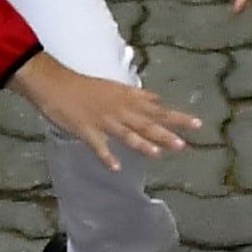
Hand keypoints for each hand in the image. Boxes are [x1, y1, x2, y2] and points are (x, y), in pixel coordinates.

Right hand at [16, 59, 202, 170]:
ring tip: (158, 154)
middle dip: (166, 133)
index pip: (157, 108)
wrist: (54, 83)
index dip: (177, 116)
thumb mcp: (115, 88)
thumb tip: (156, 99)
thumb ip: (136, 96)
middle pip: (147, 122)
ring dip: (143, 144)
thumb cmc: (84, 86)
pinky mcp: (85, 130)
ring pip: (127, 133)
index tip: (197, 124)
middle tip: (184, 144)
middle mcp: (119, 109)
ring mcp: (103, 121)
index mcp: (126, 98)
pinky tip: (116, 168)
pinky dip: (107, 156)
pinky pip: (99, 145)